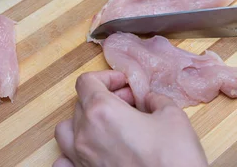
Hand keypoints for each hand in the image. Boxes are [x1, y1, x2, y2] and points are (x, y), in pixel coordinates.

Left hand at [54, 71, 206, 166]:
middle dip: (104, 98)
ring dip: (83, 121)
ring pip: (66, 130)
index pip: (87, 82)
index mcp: (102, 111)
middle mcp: (85, 134)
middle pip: (80, 103)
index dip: (107, 78)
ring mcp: (82, 159)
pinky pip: (64, 162)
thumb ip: (155, 99)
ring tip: (108, 126)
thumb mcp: (172, 115)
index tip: (125, 84)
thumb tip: (149, 99)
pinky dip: (71, 153)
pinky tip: (92, 151)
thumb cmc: (173, 158)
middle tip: (130, 104)